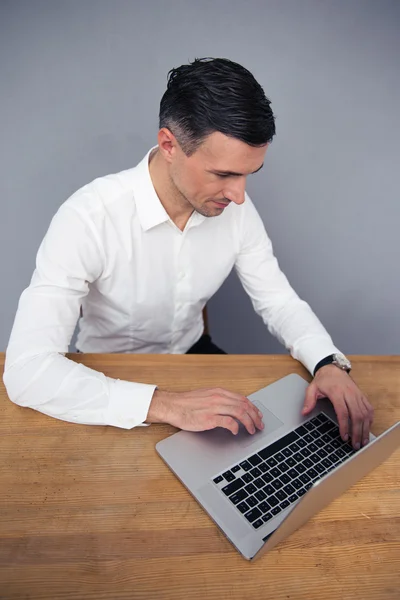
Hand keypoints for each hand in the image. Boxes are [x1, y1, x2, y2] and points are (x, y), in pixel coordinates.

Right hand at [146, 387, 264, 434]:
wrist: (172, 406)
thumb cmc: (187, 403)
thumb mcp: (206, 396)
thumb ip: (220, 399)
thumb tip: (233, 407)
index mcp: (219, 392)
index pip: (243, 399)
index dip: (253, 408)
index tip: (258, 415)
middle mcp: (219, 397)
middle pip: (244, 405)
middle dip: (255, 416)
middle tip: (259, 425)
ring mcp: (214, 407)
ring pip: (240, 413)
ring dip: (249, 422)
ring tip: (251, 430)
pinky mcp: (209, 418)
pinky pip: (228, 422)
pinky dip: (235, 427)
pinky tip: (236, 432)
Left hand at [302, 365, 373, 448]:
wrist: (333, 369)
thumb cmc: (323, 380)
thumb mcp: (312, 388)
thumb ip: (308, 400)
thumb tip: (304, 412)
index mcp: (337, 392)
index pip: (343, 412)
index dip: (344, 426)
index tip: (344, 437)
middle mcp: (349, 393)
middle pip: (357, 415)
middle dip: (357, 432)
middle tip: (355, 445)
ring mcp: (357, 394)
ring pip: (365, 413)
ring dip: (365, 429)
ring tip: (363, 441)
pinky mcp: (362, 395)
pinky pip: (369, 409)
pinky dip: (370, 420)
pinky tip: (367, 429)